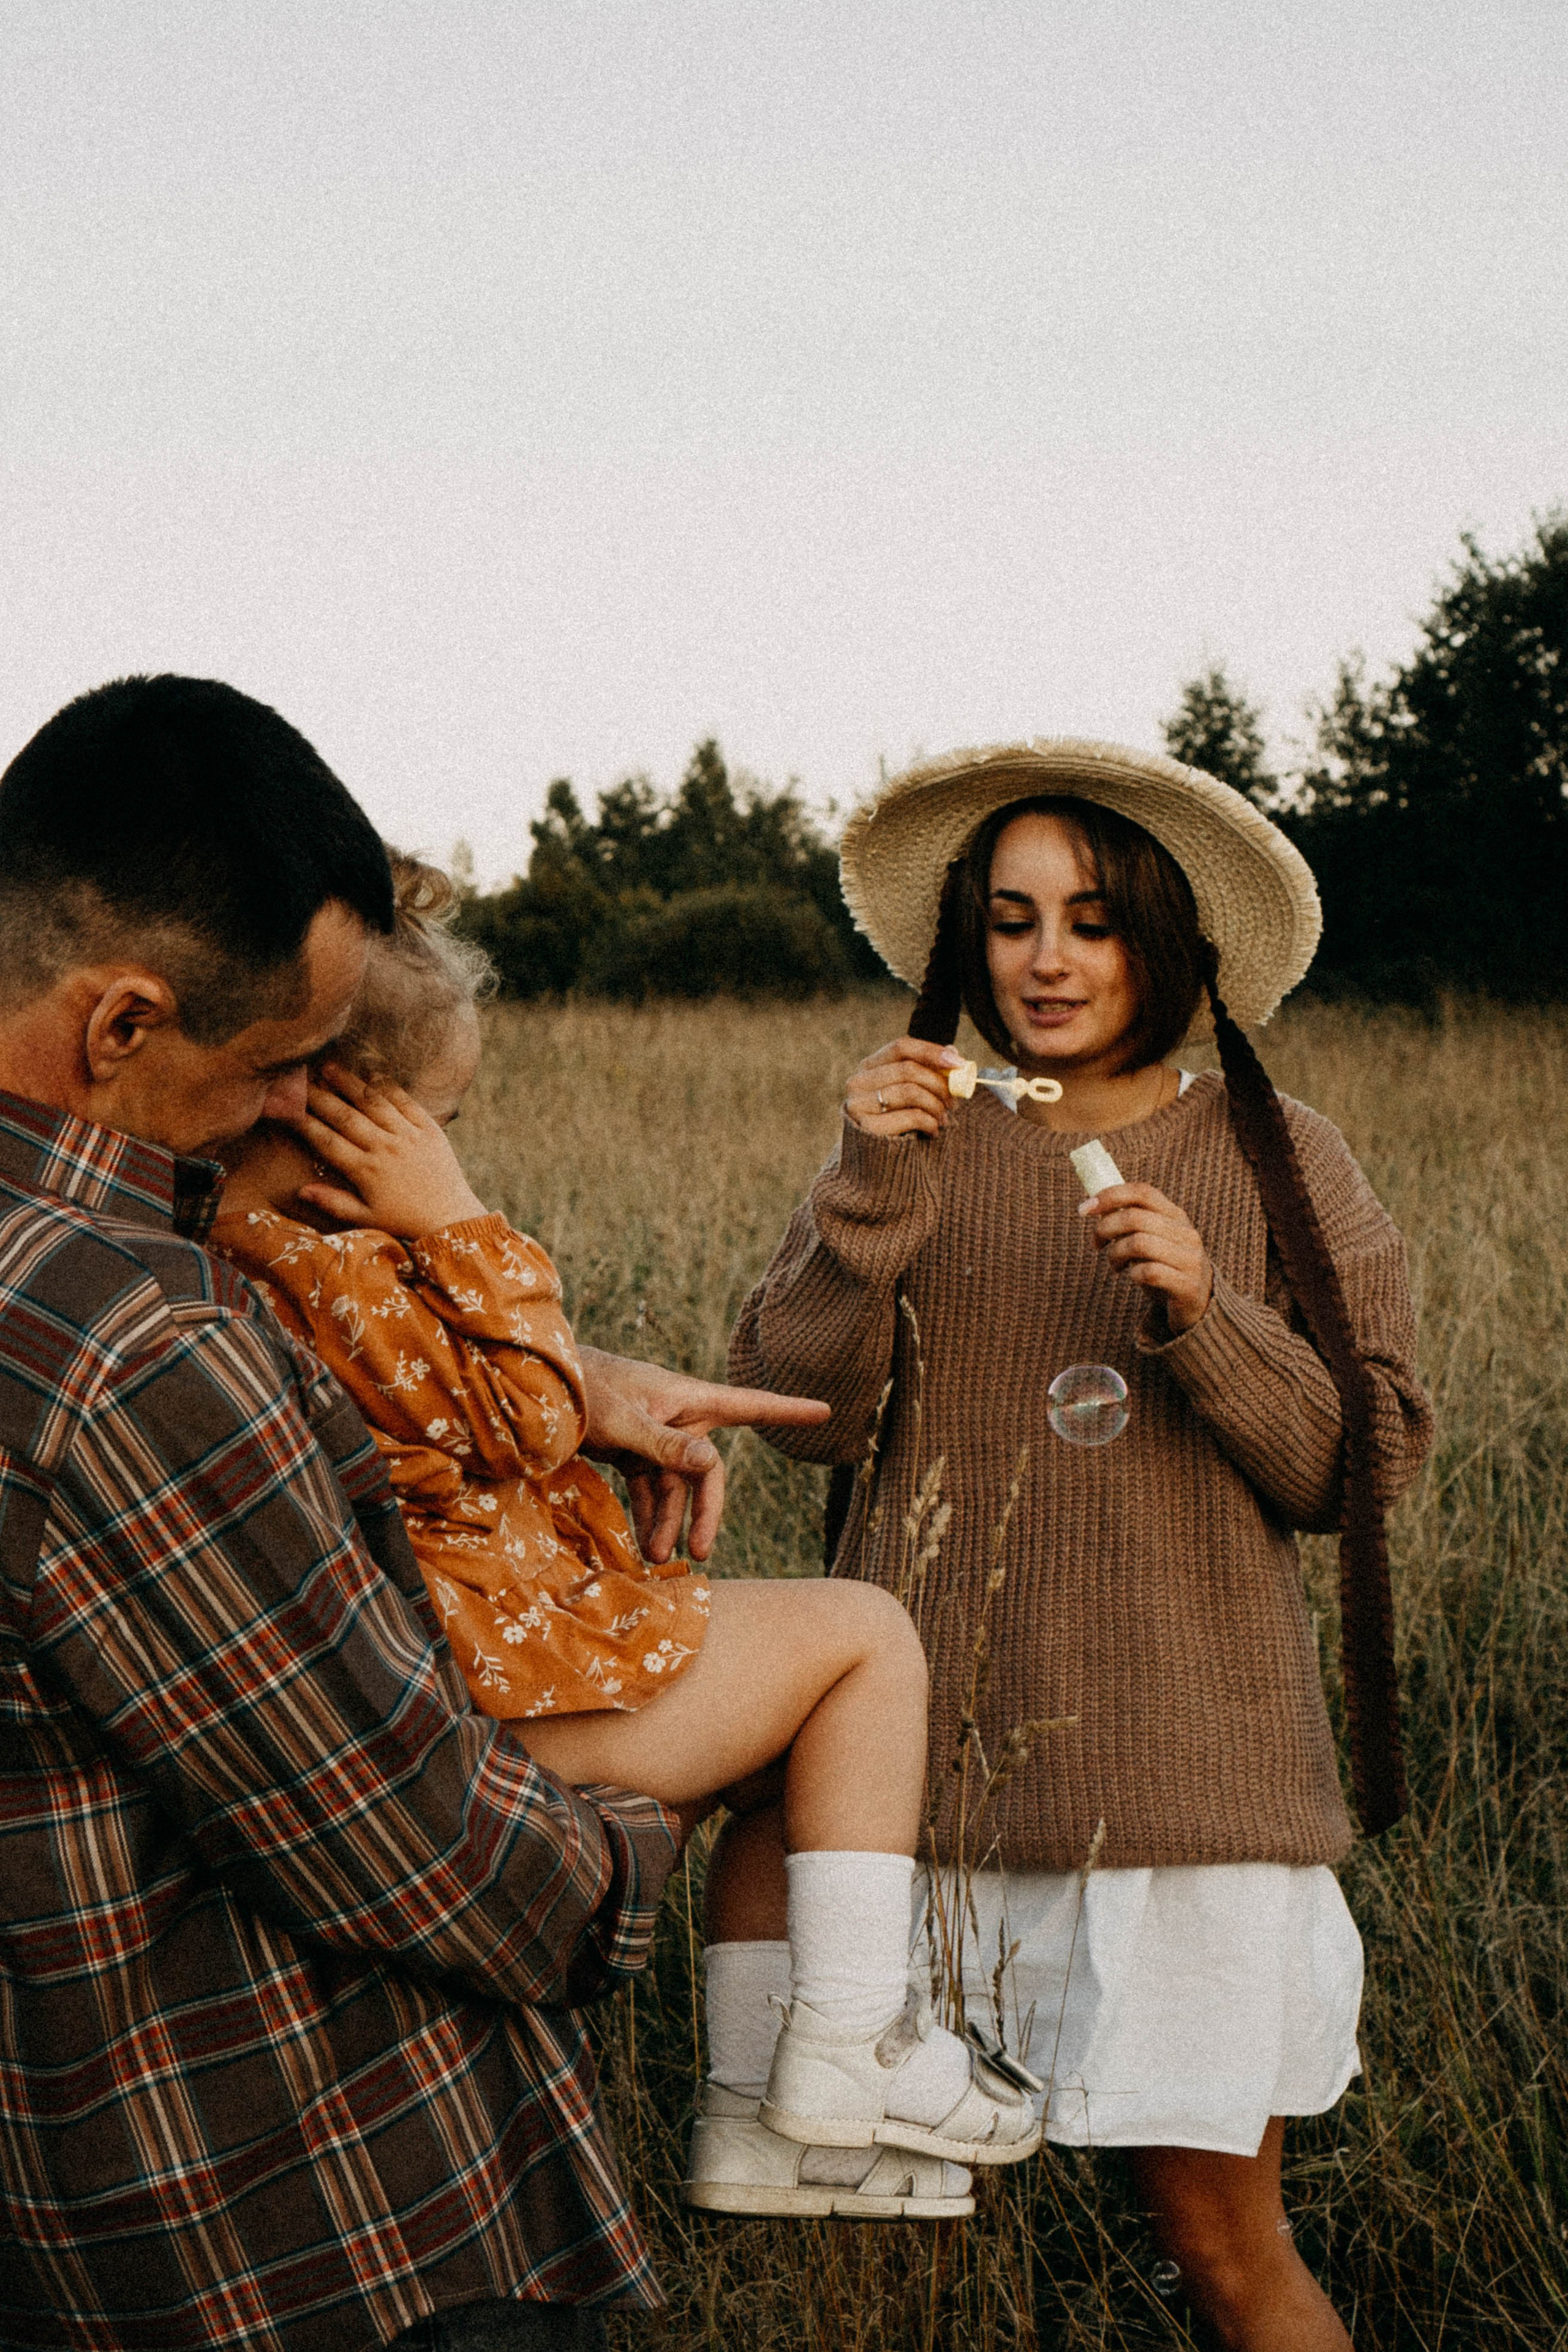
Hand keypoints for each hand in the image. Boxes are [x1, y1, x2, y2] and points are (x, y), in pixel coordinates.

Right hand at [291, 1064, 488, 1237]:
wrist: (450, 1217)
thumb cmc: (404, 1220)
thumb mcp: (366, 1218)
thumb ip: (333, 1203)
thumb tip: (301, 1190)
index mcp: (365, 1170)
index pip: (326, 1140)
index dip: (304, 1123)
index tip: (287, 1108)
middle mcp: (384, 1148)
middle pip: (345, 1116)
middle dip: (319, 1096)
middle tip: (300, 1079)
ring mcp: (408, 1135)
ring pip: (373, 1102)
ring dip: (349, 1083)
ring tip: (329, 1067)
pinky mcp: (429, 1128)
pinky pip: (405, 1101)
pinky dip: (387, 1086)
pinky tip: (371, 1073)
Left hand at [576, 1345, 830, 1563]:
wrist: (541, 1389)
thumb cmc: (584, 1391)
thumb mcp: (623, 1420)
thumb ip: (665, 1443)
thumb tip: (712, 1463)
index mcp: (688, 1398)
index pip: (748, 1405)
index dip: (788, 1410)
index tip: (826, 1411)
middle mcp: (679, 1417)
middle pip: (707, 1471)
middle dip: (705, 1512)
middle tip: (700, 1554)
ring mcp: (656, 1436)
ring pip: (676, 1487)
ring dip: (669, 1521)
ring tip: (654, 1558)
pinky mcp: (634, 1451)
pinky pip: (651, 1488)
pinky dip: (648, 1514)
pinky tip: (642, 1543)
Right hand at [845, 1037, 965, 1136]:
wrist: (878, 1165)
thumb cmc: (898, 1123)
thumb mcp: (912, 1094)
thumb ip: (928, 1072)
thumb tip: (953, 1051)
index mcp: (869, 1067)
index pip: (901, 1047)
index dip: (931, 1051)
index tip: (958, 1062)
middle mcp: (858, 1082)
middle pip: (908, 1069)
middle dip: (939, 1084)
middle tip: (954, 1101)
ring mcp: (858, 1104)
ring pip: (910, 1091)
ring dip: (936, 1106)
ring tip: (944, 1119)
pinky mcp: (866, 1127)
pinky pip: (910, 1116)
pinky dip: (930, 1123)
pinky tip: (933, 1131)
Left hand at [1080, 1182, 1214, 1334]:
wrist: (1198, 1305)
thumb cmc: (1165, 1267)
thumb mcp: (1152, 1238)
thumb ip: (1131, 1222)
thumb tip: (1094, 1205)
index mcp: (1176, 1216)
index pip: (1143, 1192)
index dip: (1110, 1196)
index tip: (1084, 1209)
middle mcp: (1186, 1233)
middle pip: (1135, 1218)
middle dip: (1105, 1229)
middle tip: (1096, 1244)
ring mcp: (1190, 1259)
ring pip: (1140, 1244)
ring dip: (1116, 1254)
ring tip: (1115, 1265)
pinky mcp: (1188, 1286)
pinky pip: (1151, 1273)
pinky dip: (1134, 1274)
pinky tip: (1134, 1277)